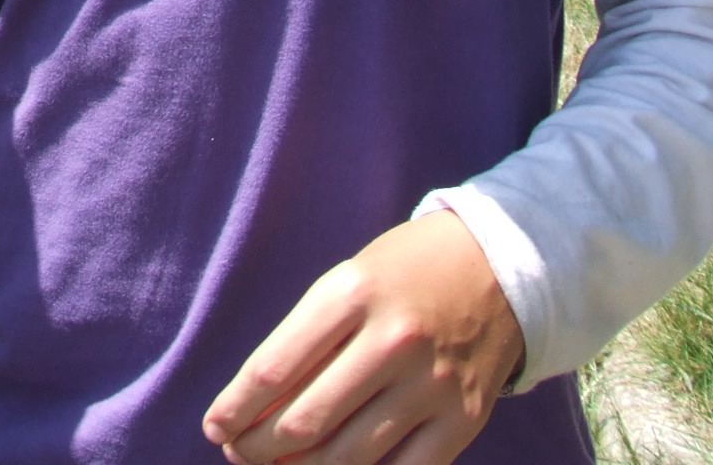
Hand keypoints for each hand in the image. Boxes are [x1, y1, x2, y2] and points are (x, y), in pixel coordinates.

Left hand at [200, 210, 520, 464]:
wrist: (497, 265)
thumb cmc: (400, 275)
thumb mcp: (344, 284)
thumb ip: (303, 342)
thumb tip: (252, 410)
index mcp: (350, 294)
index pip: (272, 369)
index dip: (233, 409)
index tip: (215, 427)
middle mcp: (392, 341)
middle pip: (304, 421)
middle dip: (256, 448)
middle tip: (239, 452)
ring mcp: (432, 384)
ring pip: (347, 457)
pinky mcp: (464, 420)